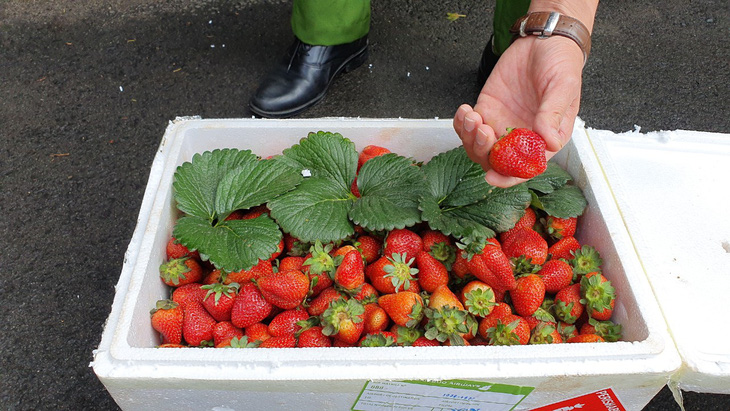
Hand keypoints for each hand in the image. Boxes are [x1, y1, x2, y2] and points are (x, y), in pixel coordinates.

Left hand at [454, 35, 584, 186]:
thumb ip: (553, 114)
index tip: (491, 177)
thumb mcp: (562, 86)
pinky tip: (465, 110)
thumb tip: (549, 141)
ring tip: (472, 115)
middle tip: (482, 130)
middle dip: (483, 151)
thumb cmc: (560, 64)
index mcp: (544, 140)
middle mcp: (521, 137)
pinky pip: (469, 126)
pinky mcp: (487, 110)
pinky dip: (462, 123)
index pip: (525, 168)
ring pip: (478, 146)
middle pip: (495, 160)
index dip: (508, 177)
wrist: (543, 40)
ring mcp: (501, 124)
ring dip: (470, 137)